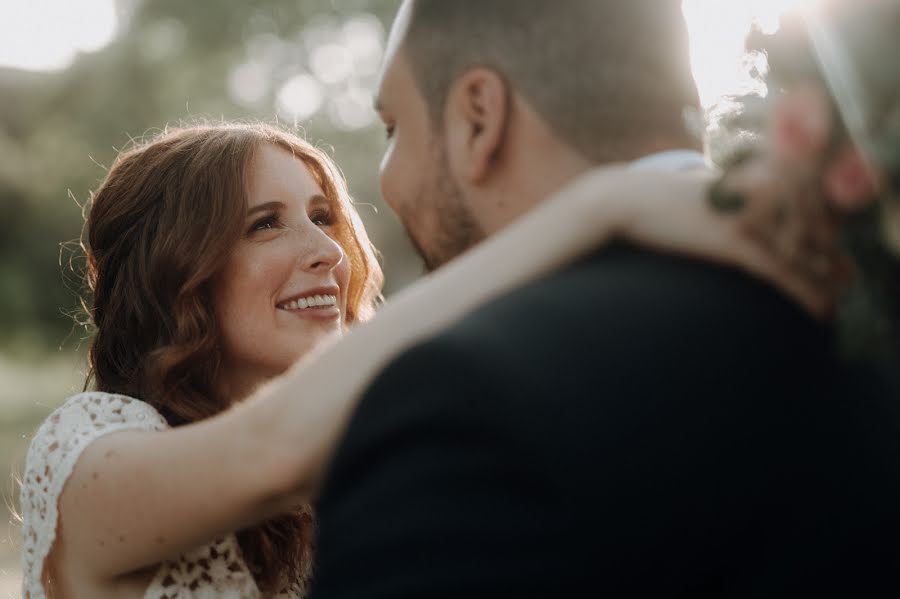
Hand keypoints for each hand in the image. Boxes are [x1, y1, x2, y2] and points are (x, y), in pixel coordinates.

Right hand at [561, 166, 847, 318]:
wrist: (621, 200)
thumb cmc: (654, 199)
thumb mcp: (698, 190)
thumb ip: (723, 194)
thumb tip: (722, 201)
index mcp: (756, 177)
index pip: (809, 204)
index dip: (826, 231)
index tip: (832, 255)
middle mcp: (760, 192)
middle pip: (818, 226)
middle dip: (834, 258)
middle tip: (844, 282)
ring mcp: (748, 216)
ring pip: (807, 252)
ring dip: (829, 281)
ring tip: (836, 304)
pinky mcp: (733, 242)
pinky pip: (782, 270)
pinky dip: (806, 293)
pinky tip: (820, 311)